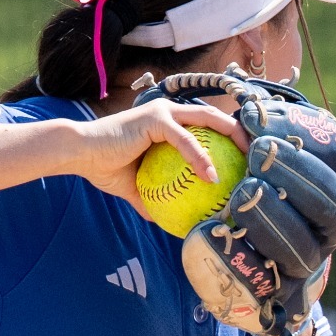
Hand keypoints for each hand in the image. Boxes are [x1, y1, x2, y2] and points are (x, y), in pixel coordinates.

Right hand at [66, 101, 245, 222]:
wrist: (78, 154)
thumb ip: (153, 201)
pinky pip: (186, 140)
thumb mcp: (135, 189)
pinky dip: (200, 158)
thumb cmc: (103, 167)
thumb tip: (168, 224)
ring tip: (247, 160)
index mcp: (167, 123)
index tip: (244, 159)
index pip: (205, 125)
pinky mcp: (156, 119)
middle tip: (256, 156)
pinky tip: (213, 177)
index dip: (228, 138)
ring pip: (207, 119)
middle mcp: (169, 111)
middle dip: (240, 131)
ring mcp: (163, 111)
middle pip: (215, 116)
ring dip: (231, 137)